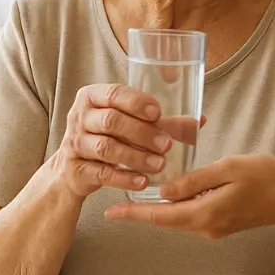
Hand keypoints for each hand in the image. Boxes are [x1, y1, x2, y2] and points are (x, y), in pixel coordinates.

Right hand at [49, 83, 204, 198]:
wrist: (73, 169)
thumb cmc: (109, 137)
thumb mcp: (130, 124)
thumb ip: (163, 122)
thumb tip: (201, 120)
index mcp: (92, 97)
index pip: (113, 93)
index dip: (136, 102)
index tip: (158, 113)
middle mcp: (79, 117)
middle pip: (111, 121)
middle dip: (142, 133)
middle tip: (167, 144)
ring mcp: (74, 144)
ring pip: (107, 148)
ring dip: (136, 157)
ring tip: (160, 164)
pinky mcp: (75, 169)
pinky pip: (102, 173)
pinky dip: (124, 178)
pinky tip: (143, 181)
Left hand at [103, 154, 274, 238]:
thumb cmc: (267, 177)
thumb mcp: (229, 168)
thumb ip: (195, 179)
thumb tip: (164, 191)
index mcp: (204, 214)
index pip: (159, 215)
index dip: (132, 213)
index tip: (108, 212)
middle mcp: (205, 226)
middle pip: (164, 218)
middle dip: (140, 208)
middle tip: (115, 197)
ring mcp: (214, 227)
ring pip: (178, 216)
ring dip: (159, 205)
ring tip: (138, 189)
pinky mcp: (222, 223)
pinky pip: (192, 214)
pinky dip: (177, 204)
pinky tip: (172, 190)